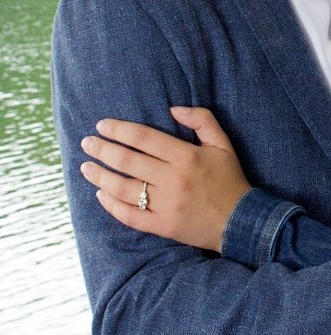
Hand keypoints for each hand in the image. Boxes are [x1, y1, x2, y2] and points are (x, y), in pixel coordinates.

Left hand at [80, 107, 251, 251]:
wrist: (241, 221)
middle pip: (128, 161)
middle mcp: (173, 180)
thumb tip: (173, 108)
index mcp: (186, 156)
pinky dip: (112, 206)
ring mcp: (166, 205)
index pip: (143, 138)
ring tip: (86, 168)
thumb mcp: (223, 144)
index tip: (101, 125)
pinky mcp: (163, 226)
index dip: (118, 129)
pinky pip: (130, 216)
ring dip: (101, 176)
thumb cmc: (230, 180)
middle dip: (102, 150)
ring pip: (124, 188)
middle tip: (86, 143)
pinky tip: (100, 195)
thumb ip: (202, 119)